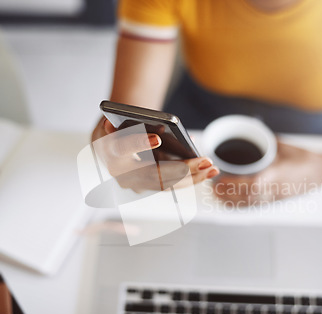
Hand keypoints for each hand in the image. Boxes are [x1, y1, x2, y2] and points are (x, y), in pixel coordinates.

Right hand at [91, 117, 218, 191]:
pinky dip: (189, 180)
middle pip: (152, 174)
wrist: (109, 142)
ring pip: (164, 185)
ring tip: (212, 169)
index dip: (139, 143)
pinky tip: (207, 173)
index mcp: (109, 148)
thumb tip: (165, 126)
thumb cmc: (121, 125)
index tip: (158, 138)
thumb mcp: (126, 118)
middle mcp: (119, 171)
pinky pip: (169, 186)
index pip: (122, 147)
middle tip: (205, 160)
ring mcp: (132, 183)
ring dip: (192, 178)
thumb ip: (139, 120)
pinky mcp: (145, 187)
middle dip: (182, 168)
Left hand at [213, 142, 321, 203]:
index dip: (233, 184)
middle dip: (227, 194)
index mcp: (275, 175)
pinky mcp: (274, 201)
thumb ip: (266, 142)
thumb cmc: (304, 159)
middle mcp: (273, 189)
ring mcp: (273, 197)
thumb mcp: (283, 146)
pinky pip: (253, 206)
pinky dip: (239, 205)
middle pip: (245, 196)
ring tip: (216, 195)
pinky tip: (229, 202)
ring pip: (248, 203)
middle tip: (212, 187)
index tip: (219, 180)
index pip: (250, 183)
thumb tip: (250, 131)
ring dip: (230, 201)